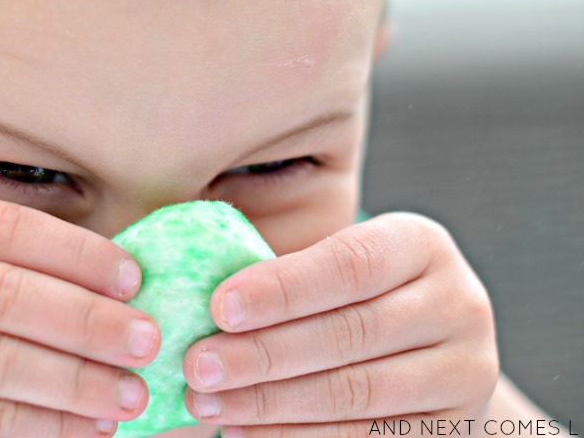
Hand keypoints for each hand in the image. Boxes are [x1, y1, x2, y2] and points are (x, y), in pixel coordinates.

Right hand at [0, 198, 157, 436]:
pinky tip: (83, 429)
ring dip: (74, 380)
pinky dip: (38, 426)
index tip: (135, 280)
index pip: (0, 226)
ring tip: (127, 395)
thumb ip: (7, 279)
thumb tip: (122, 287)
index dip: (75, 251)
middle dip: (86, 319)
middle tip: (147, 342)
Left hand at [181, 212, 498, 436]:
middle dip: (262, 353)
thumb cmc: (350, 296)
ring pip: (356, 393)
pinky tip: (244, 431)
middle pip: (350, 333)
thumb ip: (283, 274)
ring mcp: (466, 371)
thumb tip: (202, 300)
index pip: (351, 263)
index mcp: (421, 244)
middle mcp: (457, 302)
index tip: (218, 307)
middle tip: (197, 366)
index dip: (282, 287)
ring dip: (270, 403)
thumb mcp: (332, 267)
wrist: (426, 355)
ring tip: (208, 403)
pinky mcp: (455, 427)